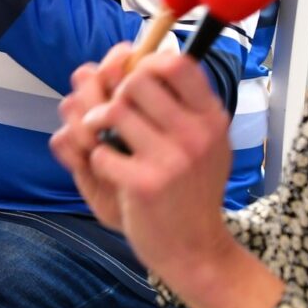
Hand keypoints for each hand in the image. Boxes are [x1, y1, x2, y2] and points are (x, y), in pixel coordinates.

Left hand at [50, 47, 236, 288]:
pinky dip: (97, 160)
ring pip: (114, 111)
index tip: (134, 80)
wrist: (196, 250)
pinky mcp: (145, 184)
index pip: (177, 63)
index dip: (146, 63)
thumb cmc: (192, 192)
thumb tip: (136, 57)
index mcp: (211, 117)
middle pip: (136, 82)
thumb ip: (178, 104)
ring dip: (97, 123)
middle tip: (112, 114)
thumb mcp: (203, 143)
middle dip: (115, 93)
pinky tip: (110, 171)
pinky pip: (101, 152)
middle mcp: (196, 134)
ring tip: (102, 138)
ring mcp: (172, 159)